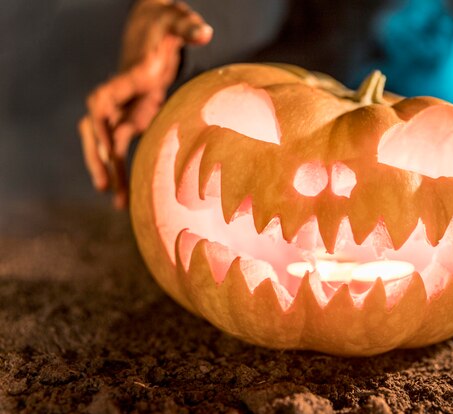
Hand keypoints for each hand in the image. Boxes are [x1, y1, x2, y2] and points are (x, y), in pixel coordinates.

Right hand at [78, 0, 211, 208]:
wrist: (151, 26)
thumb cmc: (165, 24)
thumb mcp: (176, 22)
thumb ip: (188, 28)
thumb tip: (205, 33)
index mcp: (130, 76)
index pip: (104, 100)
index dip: (102, 124)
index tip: (109, 149)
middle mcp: (120, 94)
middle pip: (96, 128)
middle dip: (97, 155)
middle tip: (105, 184)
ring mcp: (124, 107)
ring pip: (106, 143)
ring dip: (108, 170)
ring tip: (117, 201)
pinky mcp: (133, 116)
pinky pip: (121, 146)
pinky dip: (121, 168)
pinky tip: (125, 194)